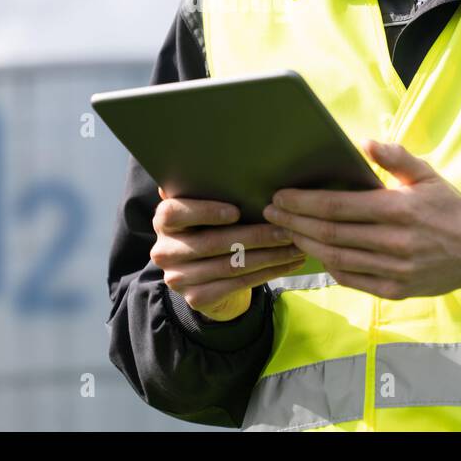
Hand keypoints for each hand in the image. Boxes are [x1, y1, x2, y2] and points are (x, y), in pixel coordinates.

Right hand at [151, 187, 306, 321]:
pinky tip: (288, 264)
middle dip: (255, 235)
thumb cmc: (211, 229)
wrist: (204, 278)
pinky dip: (268, 273)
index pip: (174, 213)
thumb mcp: (205, 209)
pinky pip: (238, 284)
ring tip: (296, 246)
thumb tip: (227, 162)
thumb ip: (208, 190)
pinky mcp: (196, 298)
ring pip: (230, 265)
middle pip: (212, 243)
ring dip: (269, 256)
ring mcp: (178, 278)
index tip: (236, 211)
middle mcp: (165, 250)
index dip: (204, 212)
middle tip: (286, 229)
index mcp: (164, 221)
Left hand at [262, 140, 460, 298]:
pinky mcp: (396, 291)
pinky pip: (352, 279)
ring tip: (286, 232)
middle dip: (294, 222)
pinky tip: (315, 253)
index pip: (338, 206)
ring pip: (336, 258)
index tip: (280, 196)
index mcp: (399, 209)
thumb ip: (395, 157)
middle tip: (270, 214)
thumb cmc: (449, 207)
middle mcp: (395, 242)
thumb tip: (362, 142)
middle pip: (330, 233)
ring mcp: (395, 270)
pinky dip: (329, 266)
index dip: (303, 202)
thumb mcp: (427, 175)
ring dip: (305, 244)